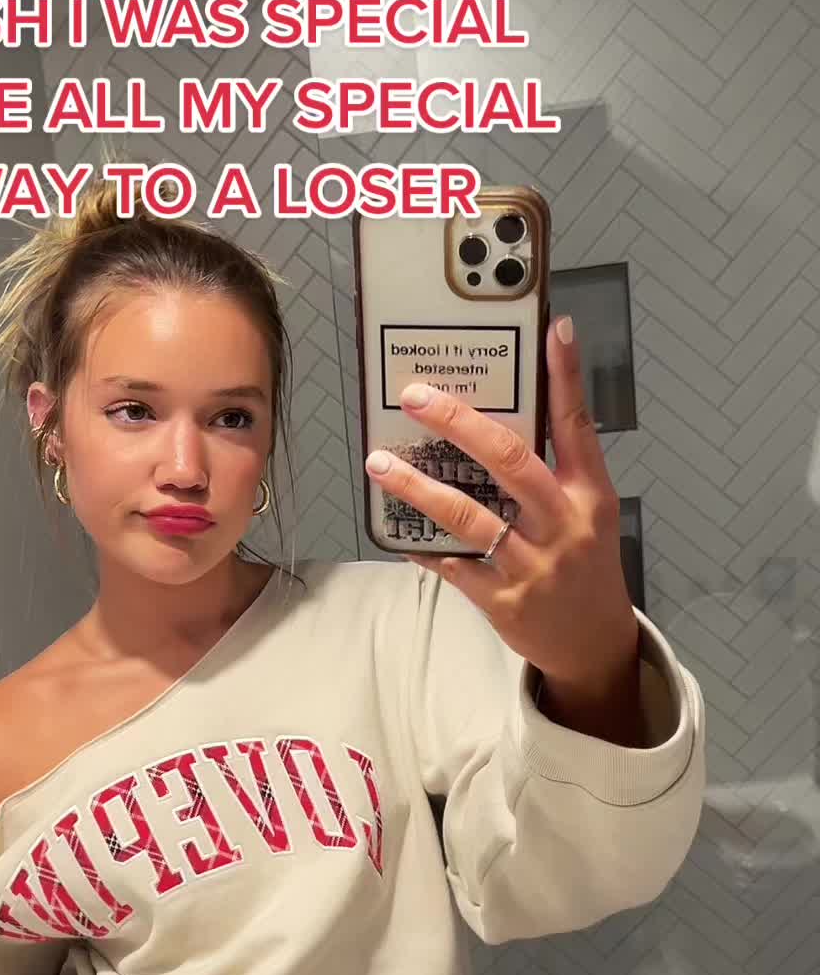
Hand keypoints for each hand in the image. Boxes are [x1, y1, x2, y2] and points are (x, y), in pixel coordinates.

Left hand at [365, 316, 639, 694]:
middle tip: (416, 395)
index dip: (566, 376)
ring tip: (380, 464)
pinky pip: (453, 566)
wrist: (594, 644)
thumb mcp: (588, 513)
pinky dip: (422, 546)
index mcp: (590, 494)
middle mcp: (565, 524)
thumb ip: (554, 469)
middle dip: (458, 423)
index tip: (553, 330)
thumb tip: (498, 417)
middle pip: (511, 461)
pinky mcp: (505, 601)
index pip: (577, 424)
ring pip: (470, 516)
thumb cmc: (583, 564)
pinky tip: (396, 530)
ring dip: (418, 487)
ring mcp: (535, 565)